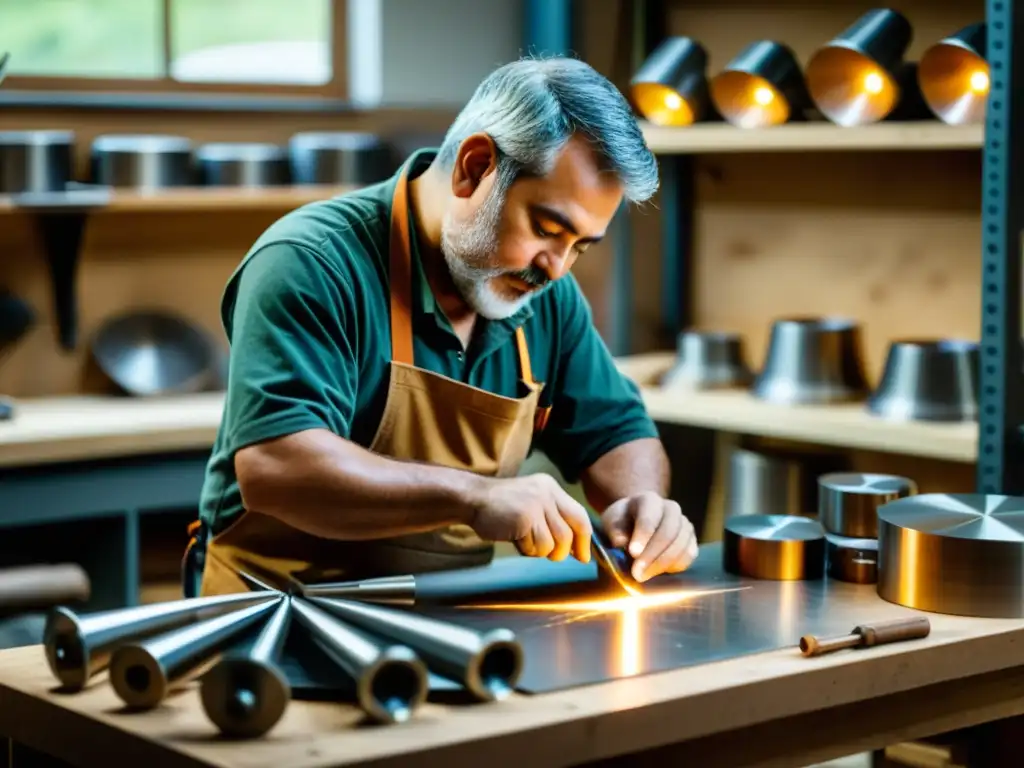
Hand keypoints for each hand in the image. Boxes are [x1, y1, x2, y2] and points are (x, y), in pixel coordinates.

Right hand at [466, 473, 592, 562]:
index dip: (585, 539)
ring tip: (526, 543)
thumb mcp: (532, 502)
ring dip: (541, 551)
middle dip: (564, 551)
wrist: (473, 499)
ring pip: (553, 543)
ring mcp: (535, 505)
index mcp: (551, 488)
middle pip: (570, 532)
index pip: (579, 515)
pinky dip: (527, 550)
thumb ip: (553, 518)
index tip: (584, 556)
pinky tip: (516, 540)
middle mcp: (547, 493)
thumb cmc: (502, 507)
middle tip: (553, 556)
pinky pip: (536, 546)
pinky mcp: (524, 519)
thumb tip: (575, 547)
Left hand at [601, 492, 696, 581]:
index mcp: (649, 500)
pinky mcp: (691, 540)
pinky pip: (689, 555)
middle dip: (653, 554)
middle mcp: (671, 509)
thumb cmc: (622, 522)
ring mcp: (684, 524)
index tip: (633, 553)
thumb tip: (621, 542)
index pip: (649, 517)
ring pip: (681, 545)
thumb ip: (615, 530)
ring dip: (662, 564)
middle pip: (669, 532)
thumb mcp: (612, 522)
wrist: (637, 522)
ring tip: (643, 576)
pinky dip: (674, 566)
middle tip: (637, 573)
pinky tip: (657, 572)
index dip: (643, 535)